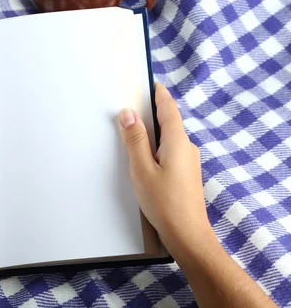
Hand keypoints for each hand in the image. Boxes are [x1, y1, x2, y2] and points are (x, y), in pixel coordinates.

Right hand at [119, 84, 276, 307]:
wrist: (188, 234)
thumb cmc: (164, 202)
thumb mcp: (142, 168)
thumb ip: (135, 140)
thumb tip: (128, 113)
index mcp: (178, 142)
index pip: (169, 109)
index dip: (159, 94)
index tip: (150, 83)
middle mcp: (187, 148)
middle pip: (169, 122)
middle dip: (151, 113)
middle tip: (132, 105)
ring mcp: (189, 161)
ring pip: (169, 138)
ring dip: (153, 131)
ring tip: (132, 131)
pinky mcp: (187, 173)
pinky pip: (171, 151)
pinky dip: (157, 146)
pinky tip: (144, 156)